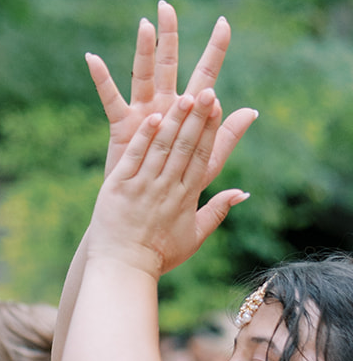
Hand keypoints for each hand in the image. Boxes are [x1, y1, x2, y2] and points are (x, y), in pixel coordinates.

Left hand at [87, 90, 247, 277]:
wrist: (123, 270)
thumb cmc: (158, 256)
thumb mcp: (194, 236)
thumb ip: (217, 211)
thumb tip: (242, 193)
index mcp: (186, 197)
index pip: (203, 157)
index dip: (211, 130)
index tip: (218, 106)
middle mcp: (167, 188)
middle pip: (186, 147)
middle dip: (197, 117)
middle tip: (207, 90)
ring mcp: (143, 186)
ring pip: (162, 148)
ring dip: (174, 121)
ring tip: (184, 97)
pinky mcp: (118, 187)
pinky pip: (134, 158)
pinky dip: (144, 138)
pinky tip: (153, 118)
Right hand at [90, 0, 256, 181]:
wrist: (148, 212)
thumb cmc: (178, 190)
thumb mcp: (207, 164)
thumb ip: (225, 137)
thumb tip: (251, 111)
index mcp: (189, 113)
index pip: (206, 74)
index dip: (215, 50)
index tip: (224, 23)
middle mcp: (165, 105)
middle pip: (169, 63)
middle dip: (169, 35)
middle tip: (167, 5)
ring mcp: (143, 113)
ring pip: (143, 74)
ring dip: (144, 49)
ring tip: (145, 24)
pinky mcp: (123, 126)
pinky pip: (110, 99)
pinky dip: (101, 79)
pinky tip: (92, 57)